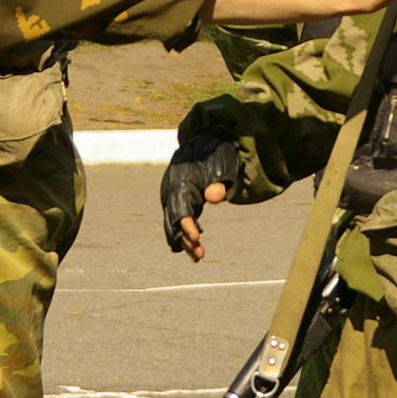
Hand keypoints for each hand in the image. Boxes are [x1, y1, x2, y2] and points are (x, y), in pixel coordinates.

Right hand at [162, 136, 240, 260]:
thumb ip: (220, 181)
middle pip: (173, 219)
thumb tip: (215, 198)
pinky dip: (184, 232)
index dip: (186, 224)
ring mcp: (174, 195)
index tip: (197, 237)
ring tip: (199, 256)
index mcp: (180, 181)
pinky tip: (196, 245)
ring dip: (184, 240)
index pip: (179, 207)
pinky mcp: (180, 199)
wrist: (207, 140)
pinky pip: (179, 218)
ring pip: (174, 222)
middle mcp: (172, 190)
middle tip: (199, 255)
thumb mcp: (224, 164)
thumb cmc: (216, 153)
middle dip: (185, 238)